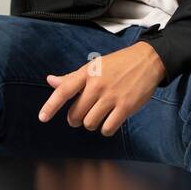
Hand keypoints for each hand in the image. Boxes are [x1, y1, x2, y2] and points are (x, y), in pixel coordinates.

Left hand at [37, 42, 166, 135]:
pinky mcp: (126, 107)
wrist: (148, 60)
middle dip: (76, 119)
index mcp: (88, 72)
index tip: (42, 118)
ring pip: (90, 123)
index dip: (51, 105)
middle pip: (76, 114)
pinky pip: (108, 128)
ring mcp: (112, 96)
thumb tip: (50, 80)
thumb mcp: (94, 66)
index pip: (64, 90)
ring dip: (92, 124)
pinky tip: (110, 121)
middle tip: (81, 116)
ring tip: (98, 115)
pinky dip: (106, 129)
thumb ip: (72, 77)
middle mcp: (97, 84)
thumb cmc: (118, 64)